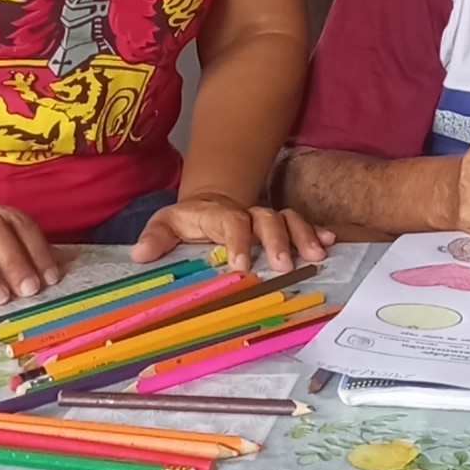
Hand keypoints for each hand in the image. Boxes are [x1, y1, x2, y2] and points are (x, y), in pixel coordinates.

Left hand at [131, 191, 336, 273]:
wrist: (212, 203)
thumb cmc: (188, 221)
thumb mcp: (167, 223)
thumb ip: (156, 237)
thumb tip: (139, 253)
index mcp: (218, 214)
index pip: (230, 222)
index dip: (238, 241)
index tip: (241, 265)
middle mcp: (246, 213)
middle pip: (266, 219)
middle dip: (277, 241)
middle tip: (283, 265)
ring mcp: (266, 218)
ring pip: (288, 219)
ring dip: (302, 236)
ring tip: (316, 255)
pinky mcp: (281, 226)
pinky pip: (302, 225)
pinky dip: (316, 232)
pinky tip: (329, 243)